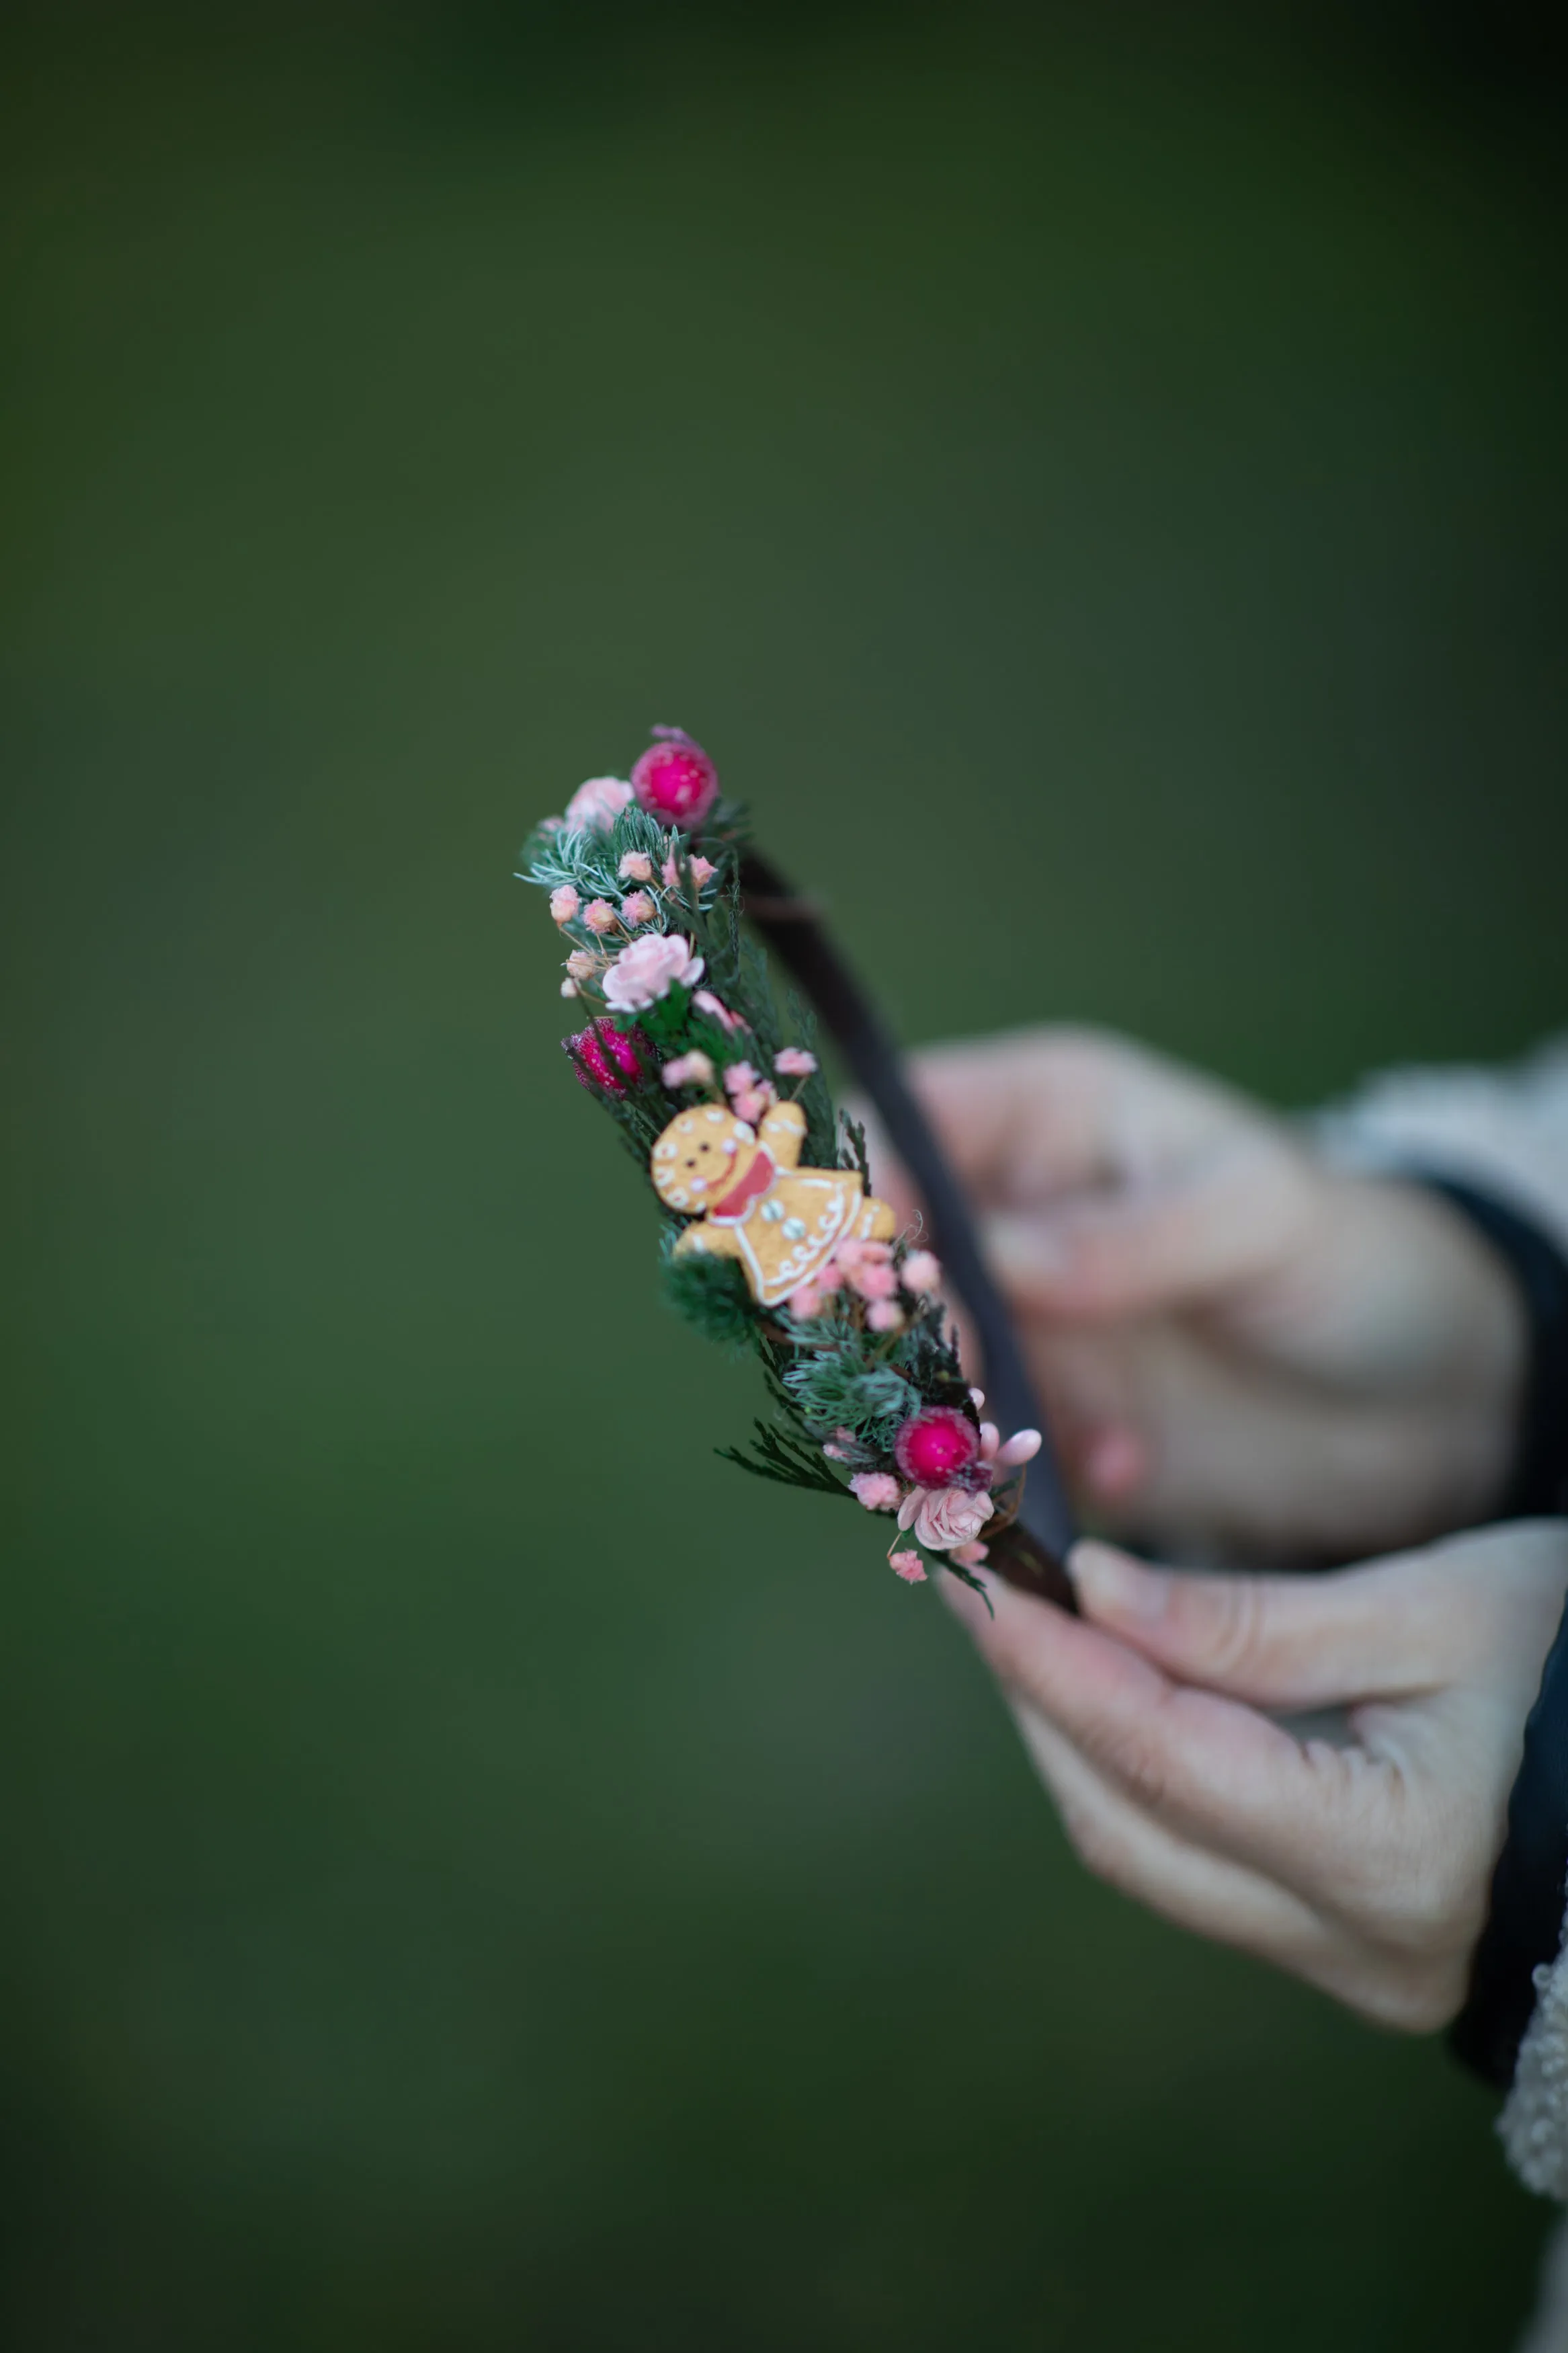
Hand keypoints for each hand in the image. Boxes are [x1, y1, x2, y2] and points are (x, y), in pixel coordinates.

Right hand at [889, 1027, 1525, 1559]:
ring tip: (1005, 1455)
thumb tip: (996, 1259)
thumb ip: (1129, 1237)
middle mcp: (1008, 1212)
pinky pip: (973, 1448)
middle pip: (882, 1256)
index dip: (862, 1190)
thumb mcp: (1257, 1219)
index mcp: (1044, 1113)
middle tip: (934, 1384)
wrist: (1427, 1391)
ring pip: (911, 1360)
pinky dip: (1011, 1475)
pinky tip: (1121, 1470)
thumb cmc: (1349, 1256)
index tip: (871, 1270)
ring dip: (941, 1414)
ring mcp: (1017, 1319)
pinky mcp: (1039, 1415)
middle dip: (891, 1323)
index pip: (901, 1124)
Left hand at [945, 1522, 1567, 2030]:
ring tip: (1024, 1622)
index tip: (982, 1577)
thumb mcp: (1437, 1611)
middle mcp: (1355, 1948)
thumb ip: (1255, 1618)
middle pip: (1127, 1826)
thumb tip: (1092, 1588)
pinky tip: (1099, 1684)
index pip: (1166, 1760)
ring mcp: (1340, 1967)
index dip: (1060, 1664)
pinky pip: (1185, 1862)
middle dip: (1041, 1701)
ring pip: (1142, 1854)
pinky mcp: (1331, 1951)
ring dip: (1070, 1736)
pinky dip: (1127, 1769)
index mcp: (1393, 1861)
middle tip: (981, 1586)